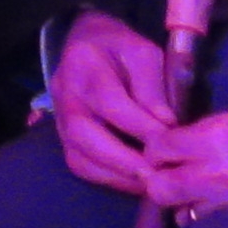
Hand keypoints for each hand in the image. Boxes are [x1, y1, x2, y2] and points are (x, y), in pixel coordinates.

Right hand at [49, 10, 173, 194]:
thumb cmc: (121, 49)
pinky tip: (134, 181)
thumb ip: (153, 87)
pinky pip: (80, 164)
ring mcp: (59, 117)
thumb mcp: (144, 54)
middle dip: (121, 160)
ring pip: (77, 155)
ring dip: (115, 175)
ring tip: (148, 183)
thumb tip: (165, 124)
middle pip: (82, 133)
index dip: (138, 125)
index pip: (108, 100)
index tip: (169, 143)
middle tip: (155, 175)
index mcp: (83, 63)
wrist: (87, 44)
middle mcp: (64, 92)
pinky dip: (108, 178)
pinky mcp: (63, 136)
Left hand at [144, 91, 227, 214]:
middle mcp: (218, 174)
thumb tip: (195, 137)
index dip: (156, 144)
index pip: (159, 149)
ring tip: (185, 181)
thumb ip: (216, 128)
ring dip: (179, 197)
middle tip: (165, 164)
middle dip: (156, 178)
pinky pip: (215, 214)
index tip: (162, 138)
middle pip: (160, 190)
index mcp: (216, 139)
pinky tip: (210, 195)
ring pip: (185, 209)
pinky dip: (205, 207)